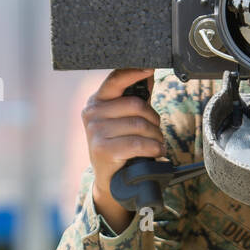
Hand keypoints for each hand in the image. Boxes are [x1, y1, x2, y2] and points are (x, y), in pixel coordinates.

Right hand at [82, 67, 163, 232]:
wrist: (110, 180)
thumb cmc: (119, 146)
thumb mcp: (123, 120)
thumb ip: (134, 97)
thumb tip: (148, 73)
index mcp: (96, 101)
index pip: (115, 80)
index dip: (134, 73)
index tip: (150, 69)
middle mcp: (92, 113)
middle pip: (136, 105)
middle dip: (154, 119)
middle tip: (157, 131)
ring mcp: (95, 131)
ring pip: (140, 125)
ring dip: (156, 136)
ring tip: (157, 144)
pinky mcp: (103, 149)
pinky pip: (138, 143)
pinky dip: (153, 148)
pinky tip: (156, 152)